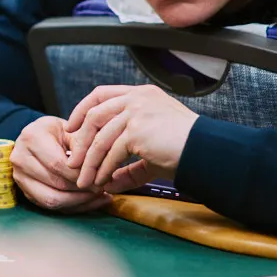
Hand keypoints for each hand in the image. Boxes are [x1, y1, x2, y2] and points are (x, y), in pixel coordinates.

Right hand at [12, 116, 108, 212]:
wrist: (37, 137)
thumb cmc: (57, 131)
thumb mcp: (70, 129)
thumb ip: (82, 144)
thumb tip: (97, 168)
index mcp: (31, 138)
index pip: (58, 164)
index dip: (81, 174)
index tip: (101, 177)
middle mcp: (20, 158)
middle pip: (56, 183)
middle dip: (83, 189)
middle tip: (104, 188)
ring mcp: (20, 177)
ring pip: (52, 200)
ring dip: (79, 201)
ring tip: (100, 196)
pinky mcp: (26, 192)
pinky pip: (50, 207)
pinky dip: (73, 207)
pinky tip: (91, 201)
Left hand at [64, 85, 197, 191]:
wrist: (206, 151)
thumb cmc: (185, 149)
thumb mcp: (151, 151)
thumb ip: (129, 164)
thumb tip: (108, 182)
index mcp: (141, 94)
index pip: (100, 95)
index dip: (81, 111)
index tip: (70, 128)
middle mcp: (137, 98)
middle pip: (94, 115)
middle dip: (80, 142)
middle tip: (74, 163)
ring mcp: (137, 111)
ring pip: (100, 138)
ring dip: (90, 163)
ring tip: (85, 181)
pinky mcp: (137, 128)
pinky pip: (112, 152)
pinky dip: (104, 169)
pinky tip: (103, 181)